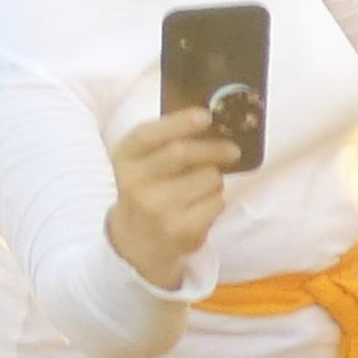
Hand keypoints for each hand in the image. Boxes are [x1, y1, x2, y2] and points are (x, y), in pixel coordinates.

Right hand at [105, 108, 238, 288]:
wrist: (137, 242)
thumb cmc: (148, 192)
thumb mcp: (141, 165)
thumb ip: (164, 143)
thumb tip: (211, 123)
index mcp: (124, 159)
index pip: (148, 134)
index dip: (179, 122)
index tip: (205, 116)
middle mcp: (136, 183)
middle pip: (183, 153)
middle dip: (214, 148)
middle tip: (232, 150)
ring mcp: (158, 208)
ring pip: (208, 178)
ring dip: (216, 178)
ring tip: (206, 185)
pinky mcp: (181, 230)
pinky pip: (216, 203)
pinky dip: (218, 200)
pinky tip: (204, 205)